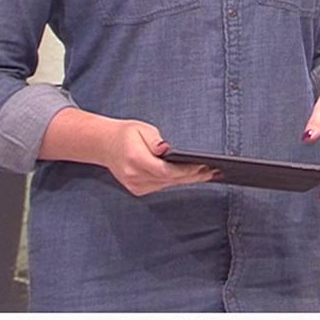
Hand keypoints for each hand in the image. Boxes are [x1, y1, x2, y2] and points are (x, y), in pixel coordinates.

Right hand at [43, 109, 216, 195]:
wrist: (105, 145)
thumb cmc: (126, 134)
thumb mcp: (142, 129)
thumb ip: (156, 141)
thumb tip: (167, 150)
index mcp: (135, 159)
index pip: (165, 170)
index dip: (186, 170)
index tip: (203, 166)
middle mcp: (134, 176)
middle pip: (170, 180)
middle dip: (193, 175)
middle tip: (214, 171)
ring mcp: (135, 185)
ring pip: (168, 184)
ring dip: (188, 179)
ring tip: (209, 173)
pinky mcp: (138, 189)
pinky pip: (162, 186)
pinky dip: (177, 181)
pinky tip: (192, 176)